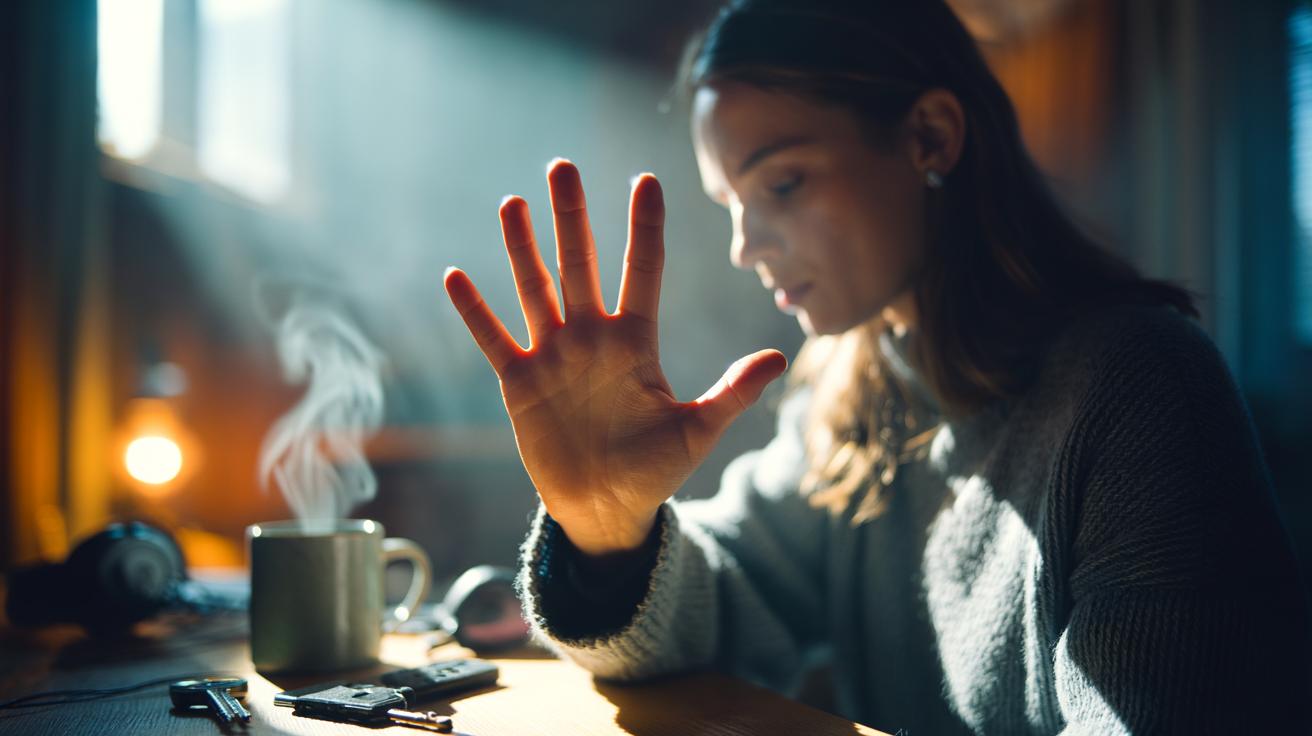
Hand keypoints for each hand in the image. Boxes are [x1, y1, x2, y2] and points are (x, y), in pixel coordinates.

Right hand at [443, 160, 786, 555]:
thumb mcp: (696, 432)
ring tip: (513, 202)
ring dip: (522, 248)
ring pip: (535, 289)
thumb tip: (778, 357)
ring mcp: (553, 355)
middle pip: (580, 264)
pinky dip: (474, 311)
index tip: (646, 180)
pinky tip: (456, 276)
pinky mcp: (519, 383)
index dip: (644, 226)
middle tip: (563, 166)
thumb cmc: (654, 469)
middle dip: (571, 216)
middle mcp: (592, 337)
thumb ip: (732, 394)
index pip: (643, 270)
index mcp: (636, 341)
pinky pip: (493, 339)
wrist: (606, 508)